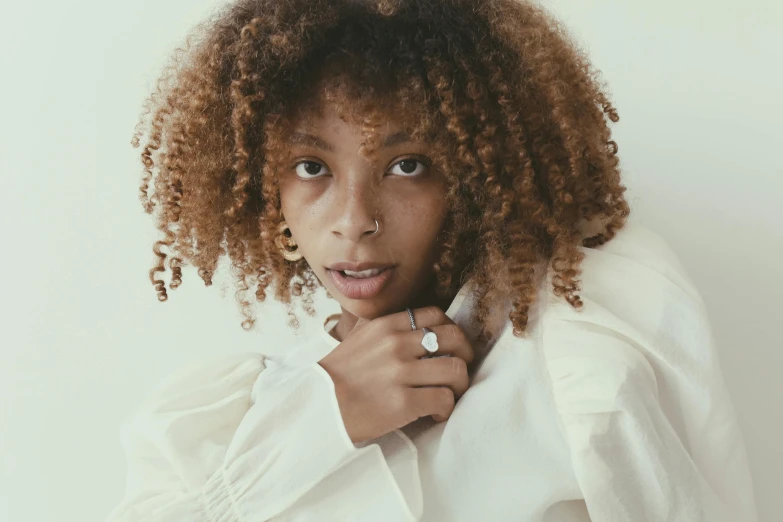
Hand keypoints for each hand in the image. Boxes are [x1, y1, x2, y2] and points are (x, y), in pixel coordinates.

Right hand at [318, 306, 474, 444]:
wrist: (316, 408)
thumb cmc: (336, 376)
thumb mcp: (356, 337)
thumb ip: (382, 327)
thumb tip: (409, 322)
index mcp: (385, 325)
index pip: (435, 314)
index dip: (450, 329)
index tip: (450, 345)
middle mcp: (396, 344)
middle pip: (454, 338)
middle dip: (464, 354)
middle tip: (458, 370)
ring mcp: (401, 372)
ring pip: (455, 369)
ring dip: (459, 385)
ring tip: (449, 394)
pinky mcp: (404, 402)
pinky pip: (445, 399)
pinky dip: (446, 408)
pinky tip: (435, 414)